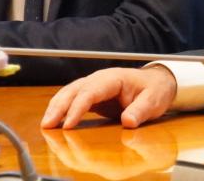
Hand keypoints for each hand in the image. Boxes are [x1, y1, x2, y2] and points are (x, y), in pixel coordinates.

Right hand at [41, 66, 177, 129]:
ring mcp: (94, 87)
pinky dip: (61, 110)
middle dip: (59, 107)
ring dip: (56, 108)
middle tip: (47, 125)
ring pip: (69, 94)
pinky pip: (72, 101)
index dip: (78, 108)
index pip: (91, 91)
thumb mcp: (154, 100)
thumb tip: (129, 121)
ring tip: (46, 126)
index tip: (68, 124)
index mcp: (114, 78)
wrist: (157, 83)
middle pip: (74, 90)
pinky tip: (54, 123)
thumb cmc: (155, 90)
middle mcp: (100, 80)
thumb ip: (142, 110)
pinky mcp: (92, 97)